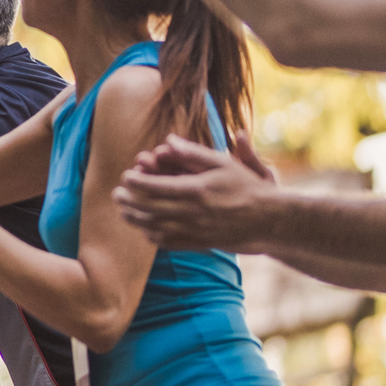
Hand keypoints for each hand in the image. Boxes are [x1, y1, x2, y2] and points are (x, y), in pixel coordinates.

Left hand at [112, 131, 280, 250]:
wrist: (269, 221)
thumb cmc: (247, 187)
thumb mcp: (223, 163)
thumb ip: (193, 153)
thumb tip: (167, 141)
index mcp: (195, 190)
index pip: (154, 187)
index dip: (135, 182)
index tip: (125, 176)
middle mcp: (191, 213)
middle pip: (148, 208)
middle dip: (129, 201)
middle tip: (116, 194)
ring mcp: (194, 231)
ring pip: (154, 228)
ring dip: (135, 219)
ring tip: (123, 211)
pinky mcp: (198, 244)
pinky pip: (168, 243)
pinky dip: (152, 236)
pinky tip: (146, 229)